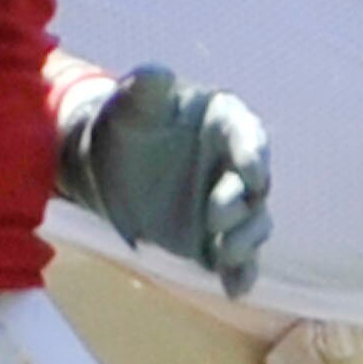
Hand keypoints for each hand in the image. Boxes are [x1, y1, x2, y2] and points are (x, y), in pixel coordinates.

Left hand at [56, 66, 272, 300]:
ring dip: (245, 241)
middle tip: (215, 215)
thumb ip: (145, 90)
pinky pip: (239, 259)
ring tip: (223, 253)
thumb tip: (156, 73)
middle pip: (256, 188)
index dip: (253, 155)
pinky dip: (241, 274)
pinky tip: (235, 290)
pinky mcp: (217, 237)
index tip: (250, 173)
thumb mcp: (130, 105)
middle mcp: (236, 166)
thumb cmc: (126, 124)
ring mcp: (230, 204)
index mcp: (226, 124)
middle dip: (242, 204)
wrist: (107, 166)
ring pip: (254, 225)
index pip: (250, 137)